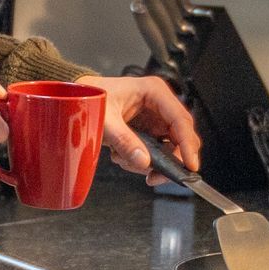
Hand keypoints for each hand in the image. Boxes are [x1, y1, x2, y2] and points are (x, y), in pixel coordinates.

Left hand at [77, 74, 200, 177]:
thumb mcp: (105, 119)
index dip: (188, 144)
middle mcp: (160, 105)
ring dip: (151, 162)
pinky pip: (156, 152)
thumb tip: (143, 161)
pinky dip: (142, 161)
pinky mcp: (149, 131)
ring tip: (123, 159)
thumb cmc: (91, 98)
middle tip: (155, 177)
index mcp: (154, 92)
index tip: (190, 165)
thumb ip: (123, 140)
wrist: (78, 98)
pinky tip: (121, 157)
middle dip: (169, 160)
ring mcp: (155, 119)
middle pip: (180, 137)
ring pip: (169, 148)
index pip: (180, 119)